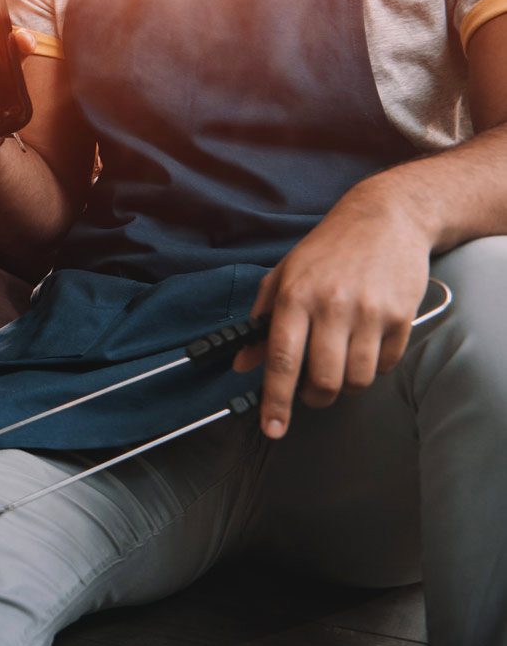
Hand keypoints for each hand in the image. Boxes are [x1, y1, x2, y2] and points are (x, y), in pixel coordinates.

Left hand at [231, 189, 430, 437]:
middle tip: (312, 390)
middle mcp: (332, 306)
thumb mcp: (283, 275)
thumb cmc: (327, 249)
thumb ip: (261, 321)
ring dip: (346, 384)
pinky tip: (366, 343)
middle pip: (324, 380)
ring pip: (358, 379)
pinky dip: (375, 366)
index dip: (276, 400)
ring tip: (339, 362)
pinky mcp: (402, 317)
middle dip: (316, 397)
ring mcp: (370, 312)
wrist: (385, 217)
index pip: (282, 360)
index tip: (273, 428)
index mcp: (294, 296)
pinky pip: (386, 365)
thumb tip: (242, 364)